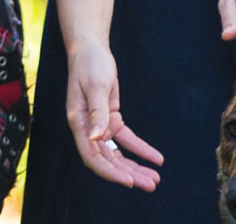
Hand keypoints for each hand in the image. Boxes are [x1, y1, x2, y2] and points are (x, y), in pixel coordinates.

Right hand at [65, 44, 165, 189]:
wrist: (91, 50)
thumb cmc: (90, 65)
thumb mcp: (96, 86)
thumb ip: (97, 113)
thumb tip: (96, 138)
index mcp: (79, 124)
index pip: (93, 157)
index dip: (110, 172)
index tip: (130, 181)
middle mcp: (87, 130)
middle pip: (108, 161)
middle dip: (129, 174)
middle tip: (151, 185)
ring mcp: (99, 126)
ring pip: (117, 154)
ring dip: (135, 166)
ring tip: (155, 179)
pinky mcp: (111, 120)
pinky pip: (126, 140)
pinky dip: (141, 149)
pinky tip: (156, 158)